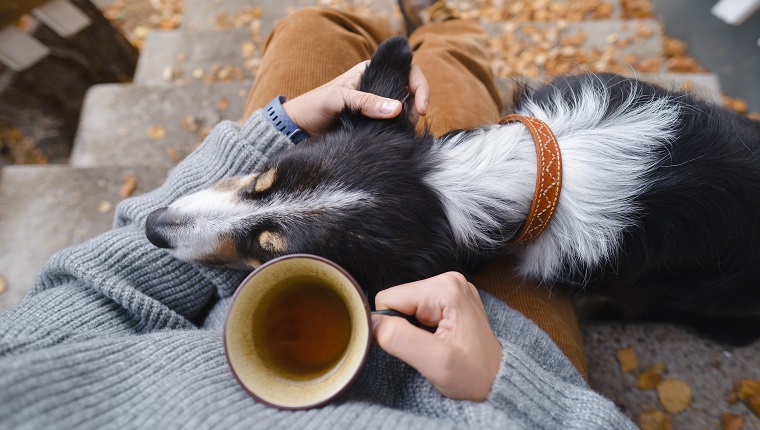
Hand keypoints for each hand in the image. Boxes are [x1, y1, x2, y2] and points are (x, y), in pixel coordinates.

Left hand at [282, 60, 428, 135]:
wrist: (299, 127)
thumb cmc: (314, 106)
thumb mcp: (339, 100)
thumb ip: (367, 103)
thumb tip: (398, 109)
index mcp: (371, 71)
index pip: (408, 71)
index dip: (420, 87)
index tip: (421, 109)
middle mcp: (378, 86)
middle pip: (411, 90)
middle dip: (417, 106)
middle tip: (411, 124)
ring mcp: (377, 105)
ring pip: (406, 109)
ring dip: (410, 120)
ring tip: (402, 132)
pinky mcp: (374, 122)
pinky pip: (395, 124)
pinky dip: (400, 130)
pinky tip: (395, 137)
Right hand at [372, 272, 502, 401]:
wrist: (496, 383)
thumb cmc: (474, 376)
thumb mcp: (436, 363)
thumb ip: (399, 338)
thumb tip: (371, 323)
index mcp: (445, 287)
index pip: (389, 298)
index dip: (393, 327)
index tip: (416, 346)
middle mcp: (448, 280)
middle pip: (396, 300)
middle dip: (404, 328)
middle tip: (429, 348)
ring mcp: (449, 289)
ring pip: (404, 306)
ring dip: (412, 330)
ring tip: (435, 345)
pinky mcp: (448, 300)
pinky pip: (416, 310)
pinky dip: (420, 329)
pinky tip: (438, 340)